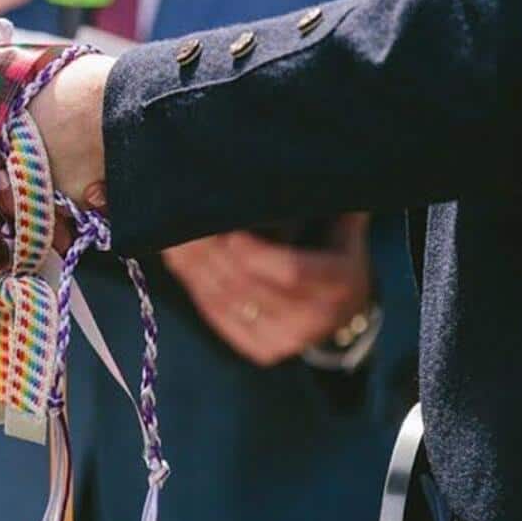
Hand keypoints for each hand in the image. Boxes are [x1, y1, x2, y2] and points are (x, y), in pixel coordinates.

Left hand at [161, 217, 373, 367]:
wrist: (346, 310)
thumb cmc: (338, 254)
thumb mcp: (343, 228)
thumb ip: (325, 204)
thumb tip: (300, 170)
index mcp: (339, 284)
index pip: (292, 272)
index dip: (256, 254)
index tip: (230, 233)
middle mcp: (313, 320)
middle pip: (251, 287)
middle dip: (214, 256)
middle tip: (188, 226)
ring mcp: (286, 340)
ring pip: (229, 303)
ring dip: (196, 270)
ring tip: (175, 240)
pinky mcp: (262, 350)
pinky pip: (220, 318)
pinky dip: (196, 288)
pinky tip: (179, 263)